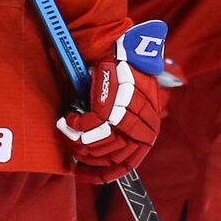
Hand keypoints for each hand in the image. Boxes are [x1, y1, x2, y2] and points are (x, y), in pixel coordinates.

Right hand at [57, 21, 167, 182]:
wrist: (121, 46)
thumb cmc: (122, 76)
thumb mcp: (131, 105)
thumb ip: (122, 130)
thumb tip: (98, 156)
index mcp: (150, 128)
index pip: (127, 164)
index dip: (102, 174)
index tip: (83, 174)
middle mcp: (145, 125)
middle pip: (107, 156)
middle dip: (84, 152)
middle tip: (71, 141)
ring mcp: (130, 115)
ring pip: (96, 144)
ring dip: (77, 139)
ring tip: (70, 129)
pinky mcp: (113, 104)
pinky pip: (87, 127)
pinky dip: (74, 125)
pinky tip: (70, 117)